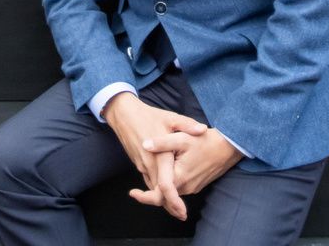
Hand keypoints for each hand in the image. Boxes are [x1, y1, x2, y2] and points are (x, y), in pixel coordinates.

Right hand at [103, 92, 206, 219]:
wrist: (124, 115)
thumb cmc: (149, 116)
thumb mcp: (170, 117)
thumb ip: (187, 125)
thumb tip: (203, 129)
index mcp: (160, 155)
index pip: (165, 185)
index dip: (173, 201)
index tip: (182, 211)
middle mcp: (150, 164)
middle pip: (158, 194)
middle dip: (170, 206)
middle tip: (182, 215)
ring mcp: (142, 165)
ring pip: (152, 189)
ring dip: (163, 199)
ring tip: (176, 208)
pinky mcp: (138, 164)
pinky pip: (148, 181)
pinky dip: (156, 189)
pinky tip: (164, 192)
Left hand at [140, 127, 241, 195]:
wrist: (227, 147)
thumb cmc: (204, 141)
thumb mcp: (182, 138)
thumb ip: (162, 142)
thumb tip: (144, 144)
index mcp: (179, 177)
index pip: (158, 195)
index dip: (144, 197)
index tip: (132, 193)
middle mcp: (186, 187)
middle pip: (164, 196)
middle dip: (150, 192)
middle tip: (136, 188)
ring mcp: (192, 187)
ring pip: (172, 192)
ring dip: (161, 187)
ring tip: (149, 175)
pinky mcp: (196, 184)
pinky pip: (179, 188)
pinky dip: (170, 185)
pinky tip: (165, 173)